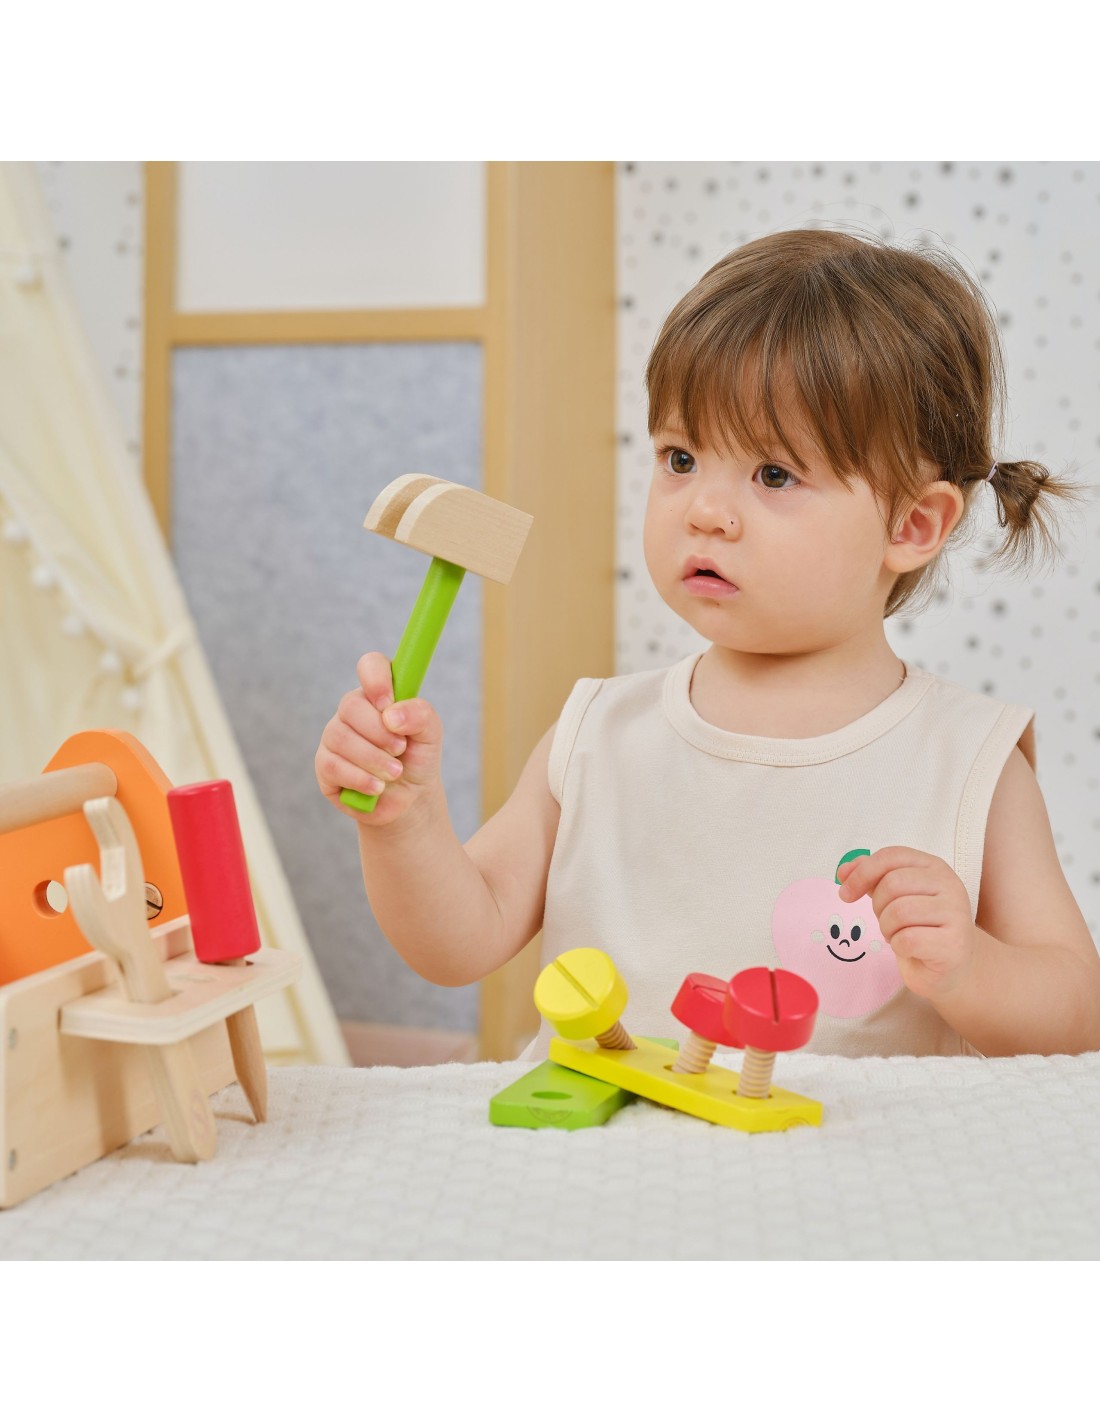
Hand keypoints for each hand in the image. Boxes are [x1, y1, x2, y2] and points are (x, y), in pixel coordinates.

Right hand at [315, 652, 443, 826]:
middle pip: (351, 706)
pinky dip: (360, 778)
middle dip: (380, 733)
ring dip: (374, 759)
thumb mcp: (430, 734)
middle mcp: (352, 711)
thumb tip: (391, 715)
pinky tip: (377, 787)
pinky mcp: (325, 765)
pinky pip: (333, 765)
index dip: (376, 680)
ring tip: (395, 772)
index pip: (370, 665)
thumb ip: (420, 715)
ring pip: (341, 738)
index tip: (388, 704)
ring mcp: (335, 736)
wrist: (411, 798)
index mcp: (379, 694)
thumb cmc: (418, 758)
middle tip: (400, 749)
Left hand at [837, 846, 976, 1000]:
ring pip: (899, 912)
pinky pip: (907, 939)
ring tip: (899, 935)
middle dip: (878, 906)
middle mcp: (949, 884)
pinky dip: (899, 946)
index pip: (891, 856)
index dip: (862, 873)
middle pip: (892, 884)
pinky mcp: (953, 944)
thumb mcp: (895, 896)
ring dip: (888, 928)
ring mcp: (955, 913)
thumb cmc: (920, 926)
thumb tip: (843, 871)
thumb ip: (872, 877)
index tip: (846, 894)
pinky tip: (911, 949)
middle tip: (888, 921)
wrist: (951, 965)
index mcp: (933, 867)